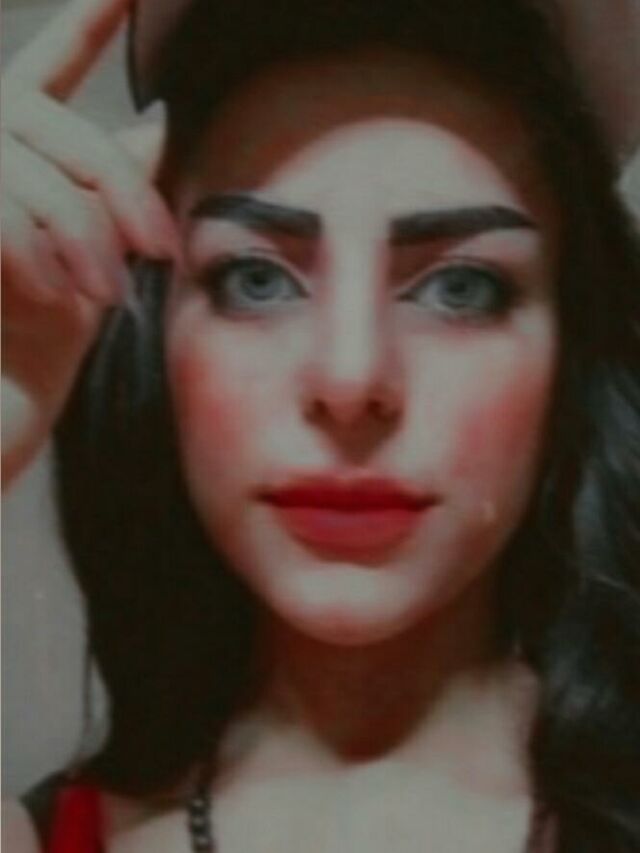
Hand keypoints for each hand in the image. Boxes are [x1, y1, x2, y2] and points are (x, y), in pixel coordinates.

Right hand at [1, 0, 177, 486]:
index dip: (86, 23)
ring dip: (87, 243)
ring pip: (44, 183)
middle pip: (70, 136)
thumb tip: (157, 122)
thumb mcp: (97, 248)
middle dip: (124, 199)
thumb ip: (114, 182)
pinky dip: (39, 258)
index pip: (52, 66)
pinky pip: (7, 219)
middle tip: (159, 254)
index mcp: (17, 143)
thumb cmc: (44, 327)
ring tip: (105, 294)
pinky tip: (53, 295)